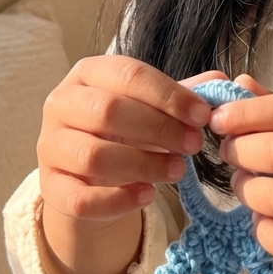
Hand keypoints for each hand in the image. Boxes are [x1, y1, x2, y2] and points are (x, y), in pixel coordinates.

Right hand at [38, 59, 225, 221]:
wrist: (87, 173)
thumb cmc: (125, 130)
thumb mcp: (152, 107)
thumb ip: (183, 96)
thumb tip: (223, 81)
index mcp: (88, 73)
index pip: (129, 74)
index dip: (169, 95)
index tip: (203, 116)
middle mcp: (60, 104)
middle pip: (108, 111)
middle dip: (159, 129)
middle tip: (194, 146)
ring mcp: (49, 146)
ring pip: (94, 156)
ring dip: (143, 165)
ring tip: (177, 171)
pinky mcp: (50, 188)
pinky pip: (81, 198)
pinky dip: (118, 200)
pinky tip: (148, 196)